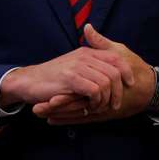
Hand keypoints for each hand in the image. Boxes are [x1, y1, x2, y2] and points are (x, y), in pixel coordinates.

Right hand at [33, 25, 154, 124]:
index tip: (130, 84)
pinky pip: (94, 90)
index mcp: (86, 52)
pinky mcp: (70, 78)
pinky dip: (96, 101)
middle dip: (118, 91)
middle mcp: (83, 56)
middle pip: (114, 71)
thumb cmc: (52, 78)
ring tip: (99, 107)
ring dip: (106, 99)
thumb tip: (111, 73)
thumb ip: (91, 66)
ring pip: (106, 82)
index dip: (126, 71)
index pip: (116, 57)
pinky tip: (90, 106)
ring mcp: (76, 66)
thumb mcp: (73, 66)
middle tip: (115, 104)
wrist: (28, 81)